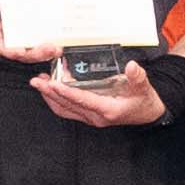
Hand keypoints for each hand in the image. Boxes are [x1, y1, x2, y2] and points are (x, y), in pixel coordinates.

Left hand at [31, 56, 171, 128]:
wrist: (147, 115)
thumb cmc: (144, 101)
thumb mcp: (144, 88)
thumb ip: (138, 77)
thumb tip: (132, 66)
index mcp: (107, 110)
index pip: (83, 100)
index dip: (67, 92)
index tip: (53, 84)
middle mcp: (95, 117)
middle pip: (68, 105)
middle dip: (50, 93)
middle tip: (37, 80)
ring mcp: (90, 118)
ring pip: (64, 109)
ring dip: (50, 97)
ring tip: (39, 83)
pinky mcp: (88, 116)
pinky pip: (68, 110)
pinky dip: (56, 101)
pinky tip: (50, 91)